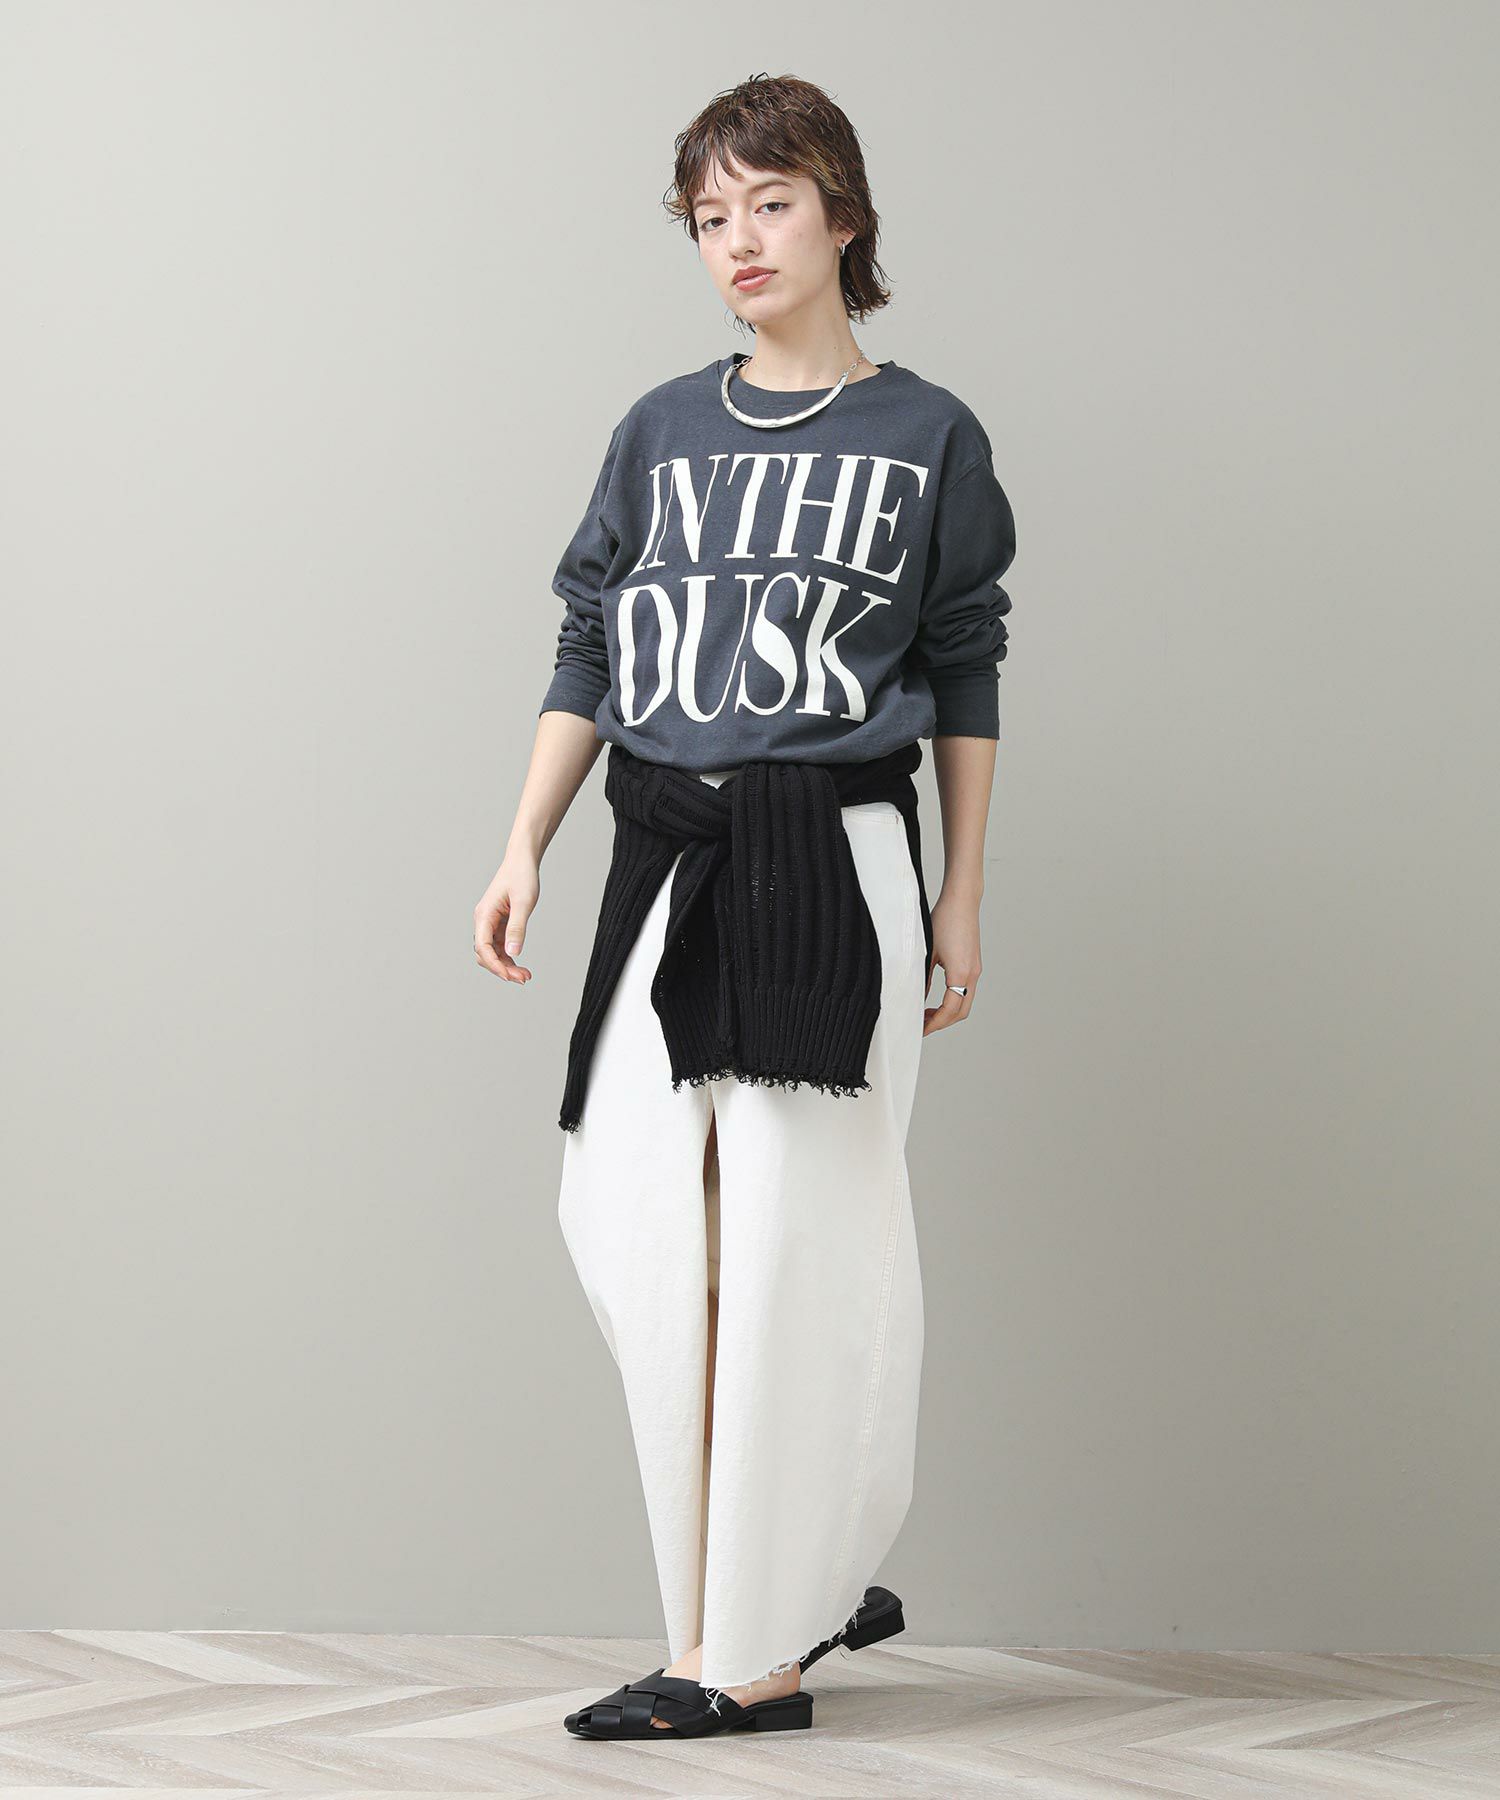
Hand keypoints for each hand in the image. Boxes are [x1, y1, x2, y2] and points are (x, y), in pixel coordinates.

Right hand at [474, 853, 539, 983]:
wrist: (522, 861)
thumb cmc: (522, 877)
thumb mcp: (523, 903)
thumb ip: (517, 928)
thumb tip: (512, 953)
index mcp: (484, 915)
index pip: (483, 948)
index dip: (494, 965)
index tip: (510, 976)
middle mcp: (483, 921)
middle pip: (485, 954)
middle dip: (501, 969)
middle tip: (523, 978)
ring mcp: (490, 923)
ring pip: (492, 953)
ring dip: (506, 965)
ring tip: (525, 975)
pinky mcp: (499, 924)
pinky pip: (500, 946)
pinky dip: (509, 957)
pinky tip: (520, 965)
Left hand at [923, 888, 980, 1035]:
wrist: (962, 900)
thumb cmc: (944, 919)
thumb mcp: (927, 951)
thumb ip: (923, 977)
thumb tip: (916, 997)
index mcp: (961, 972)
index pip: (950, 1009)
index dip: (935, 1023)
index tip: (921, 1029)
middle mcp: (972, 974)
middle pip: (961, 1011)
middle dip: (942, 1022)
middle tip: (922, 1025)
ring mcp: (975, 969)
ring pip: (965, 1002)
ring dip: (948, 1012)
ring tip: (927, 1014)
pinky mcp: (973, 963)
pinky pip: (965, 990)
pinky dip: (952, 1000)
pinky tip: (937, 998)